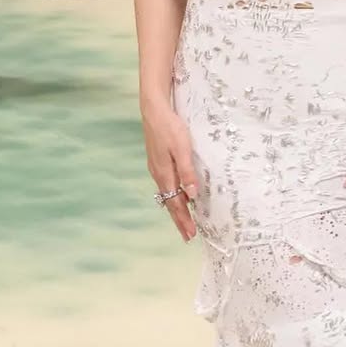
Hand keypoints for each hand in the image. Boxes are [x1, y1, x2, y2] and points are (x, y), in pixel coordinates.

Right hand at [143, 103, 198, 241]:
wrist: (153, 110)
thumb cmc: (170, 127)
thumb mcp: (182, 148)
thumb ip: (187, 172)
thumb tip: (192, 195)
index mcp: (165, 174)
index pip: (175, 203)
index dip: (183, 220)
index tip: (191, 234)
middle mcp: (159, 174)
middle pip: (170, 203)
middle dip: (180, 220)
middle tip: (188, 235)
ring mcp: (156, 168)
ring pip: (167, 194)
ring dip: (176, 209)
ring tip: (184, 221)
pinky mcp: (157, 161)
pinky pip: (165, 185)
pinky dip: (172, 196)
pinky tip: (177, 196)